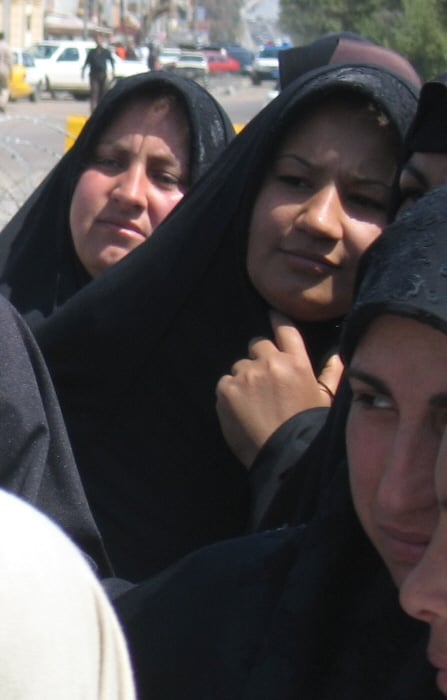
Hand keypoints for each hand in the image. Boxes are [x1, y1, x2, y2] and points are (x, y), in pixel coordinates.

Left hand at [216, 310, 343, 468]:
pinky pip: (225, 382)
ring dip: (244, 378)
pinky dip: (230, 394)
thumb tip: (339, 356)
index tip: (271, 314)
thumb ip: (332, 375)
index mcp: (297, 363)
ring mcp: (247, 375)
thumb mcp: (326, 401)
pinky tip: (241, 411)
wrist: (284, 457)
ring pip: (239, 366)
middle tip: (263, 382)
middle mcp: (271, 363)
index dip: (277, 320)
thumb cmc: (308, 429)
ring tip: (253, 403)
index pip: (285, 330)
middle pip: (256, 345)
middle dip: (258, 359)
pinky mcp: (227, 389)